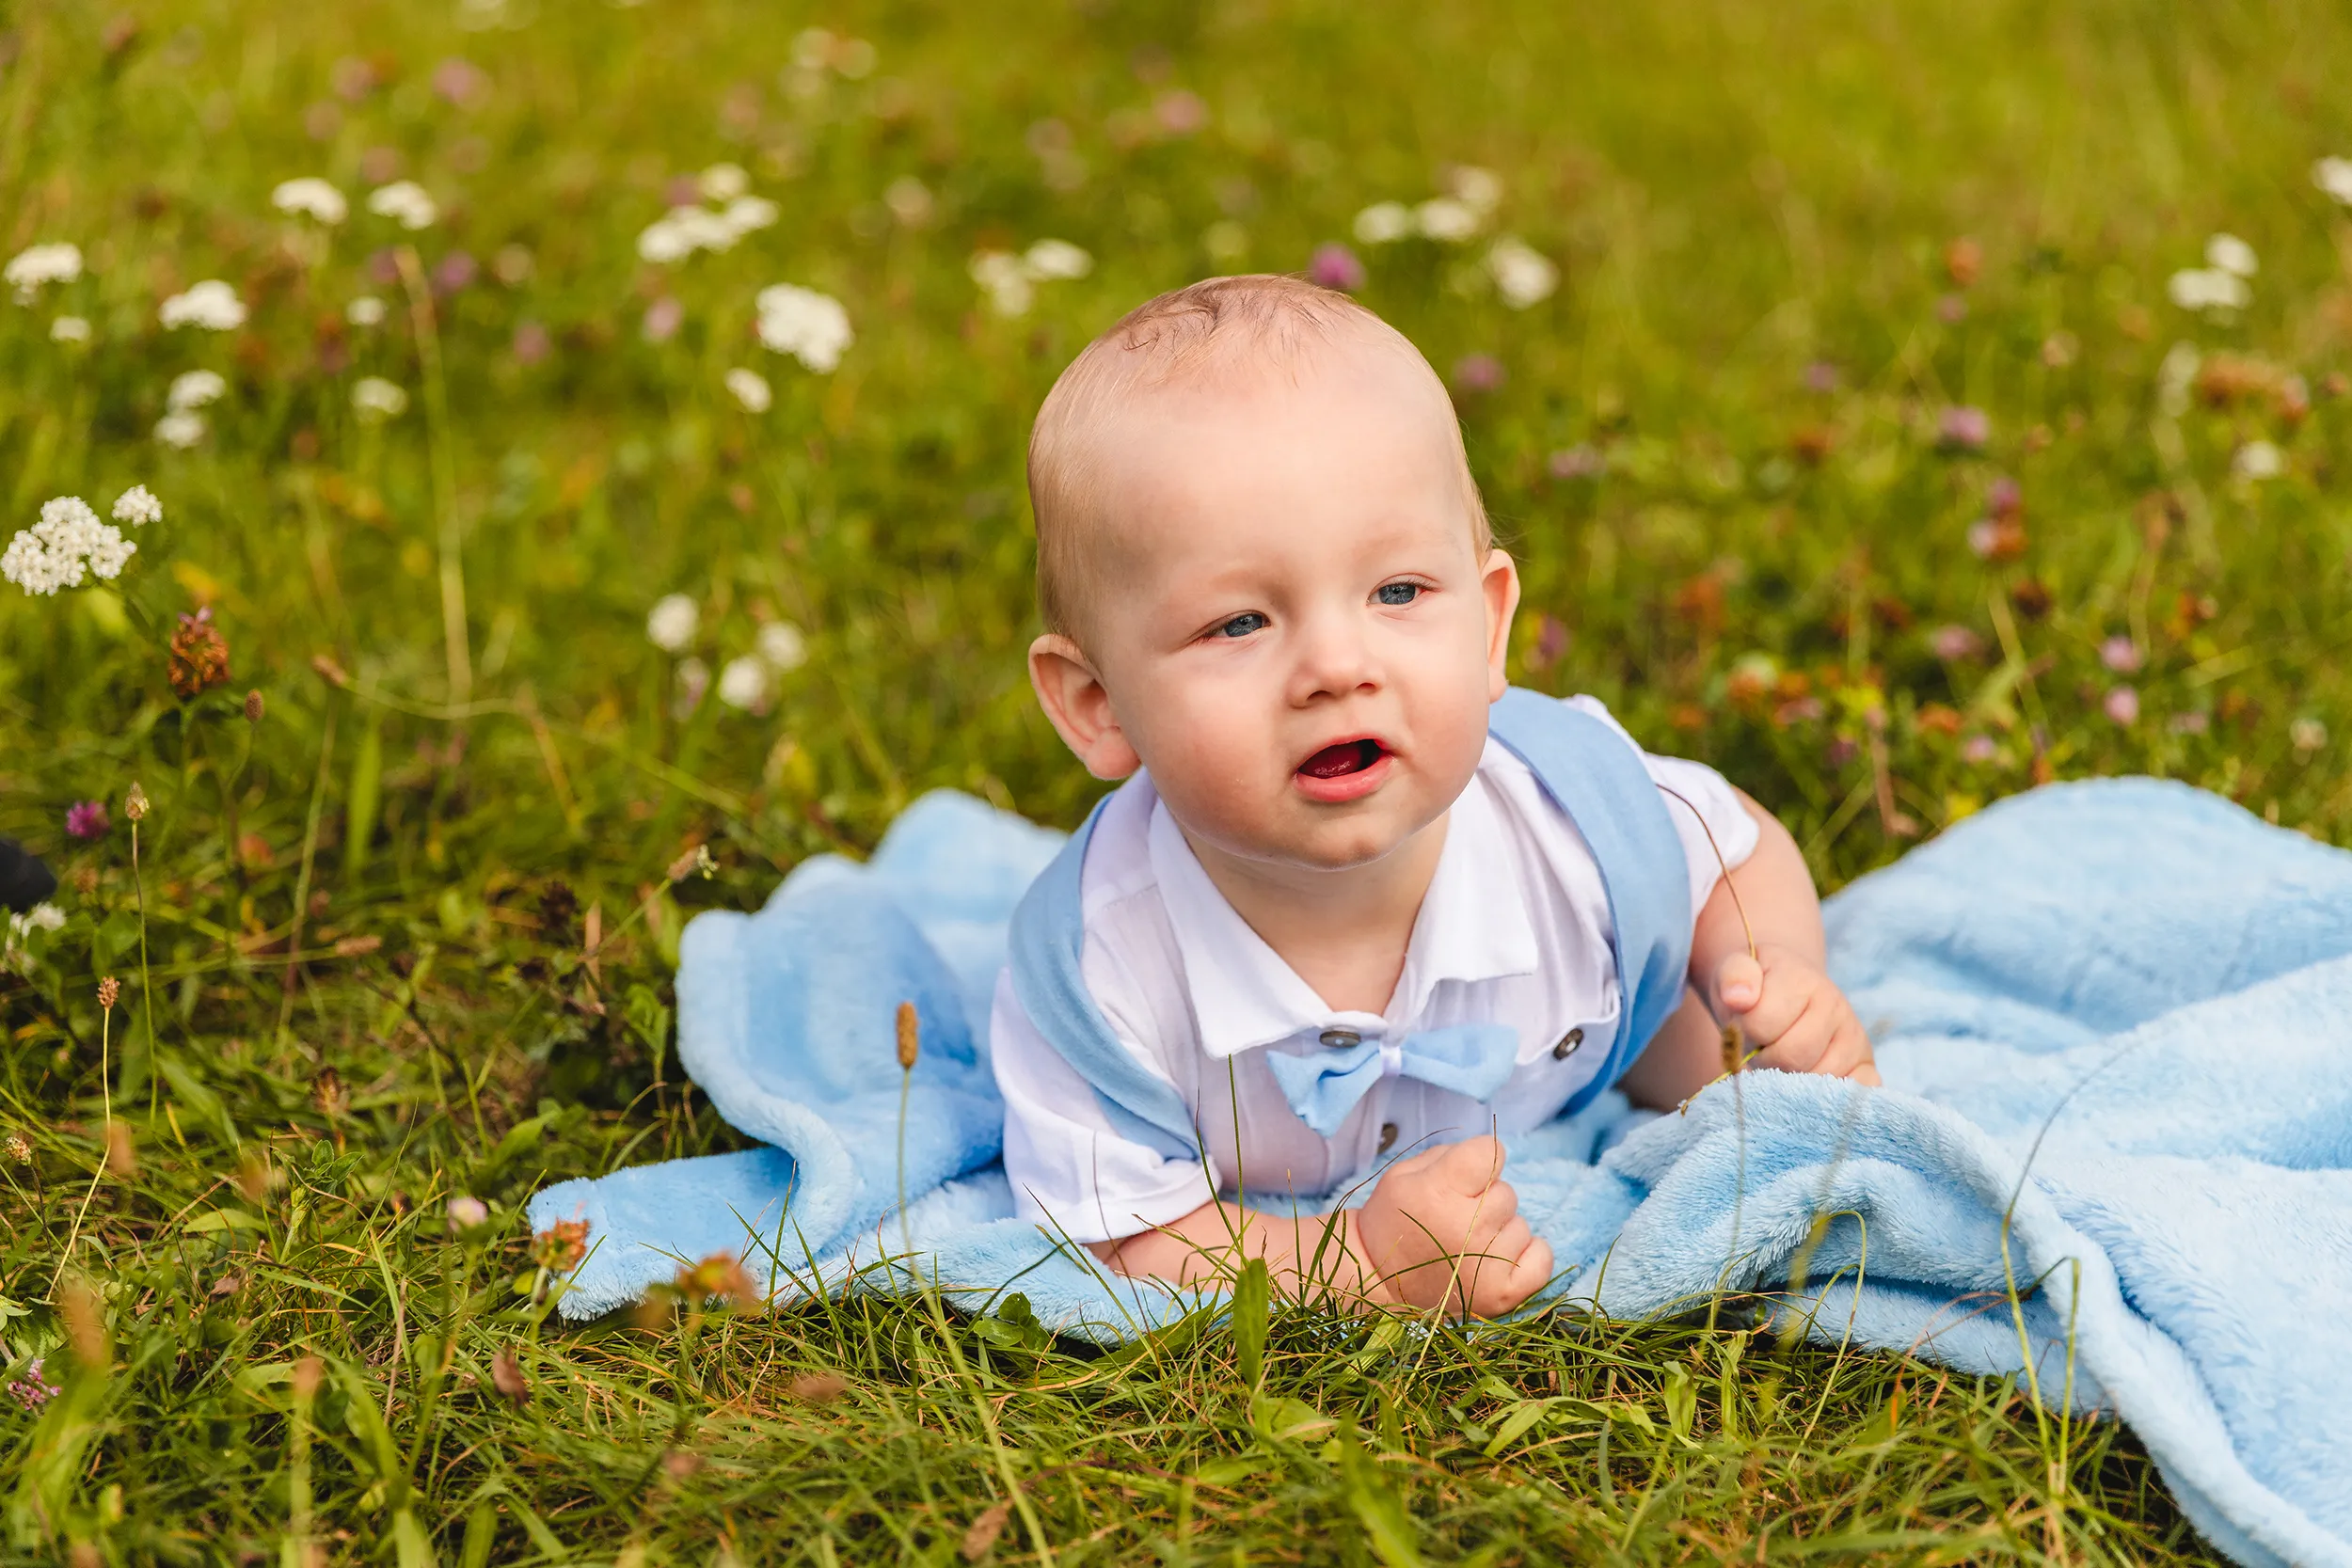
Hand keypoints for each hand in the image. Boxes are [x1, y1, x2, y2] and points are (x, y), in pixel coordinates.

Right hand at [1354, 1135, 1553, 1317]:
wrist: (1378, 1282)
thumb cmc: (1394, 1222)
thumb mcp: (1404, 1174)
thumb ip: (1450, 1156)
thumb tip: (1493, 1155)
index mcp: (1439, 1193)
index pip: (1491, 1152)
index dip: (1478, 1161)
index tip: (1462, 1177)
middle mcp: (1468, 1229)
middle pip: (1507, 1192)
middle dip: (1485, 1199)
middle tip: (1455, 1219)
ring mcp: (1489, 1265)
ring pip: (1521, 1224)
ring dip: (1500, 1230)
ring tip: (1467, 1246)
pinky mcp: (1503, 1294)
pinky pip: (1542, 1256)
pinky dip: (1527, 1254)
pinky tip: (1499, 1258)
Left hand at [1709, 946, 1880, 1084]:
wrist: (1782, 988)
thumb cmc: (1756, 987)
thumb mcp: (1734, 969)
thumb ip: (1733, 977)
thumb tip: (1739, 998)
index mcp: (1803, 981)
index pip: (1761, 1024)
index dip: (1743, 1031)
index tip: (1745, 1023)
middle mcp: (1837, 1007)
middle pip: (1791, 1056)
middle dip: (1765, 1058)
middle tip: (1762, 1046)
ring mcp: (1855, 1038)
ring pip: (1816, 1080)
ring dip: (1790, 1080)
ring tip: (1783, 1059)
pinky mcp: (1866, 1066)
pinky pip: (1856, 1092)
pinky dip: (1831, 1098)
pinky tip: (1811, 1088)